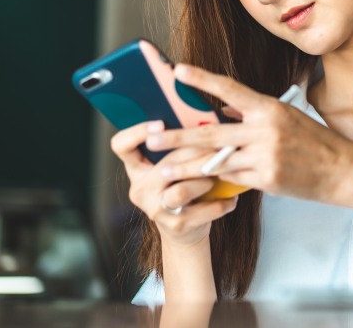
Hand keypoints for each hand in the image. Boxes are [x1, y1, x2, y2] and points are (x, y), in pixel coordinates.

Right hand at [110, 121, 238, 246]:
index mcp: (137, 168)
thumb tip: (207, 120)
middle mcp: (141, 188)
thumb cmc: (183, 187)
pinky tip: (231, 198)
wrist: (184, 232)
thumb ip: (180, 147)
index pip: (121, 145)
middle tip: (219, 145)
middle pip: (167, 164)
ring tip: (218, 176)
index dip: (138, 132)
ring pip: (184, 189)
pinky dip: (223, 202)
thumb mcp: (175, 167)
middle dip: (197, 153)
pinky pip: (206, 208)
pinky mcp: (176, 225)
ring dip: (206, 180)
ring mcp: (156, 209)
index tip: (161, 124)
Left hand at [144, 64, 352, 202]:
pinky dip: (215, 181)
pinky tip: (196, 186)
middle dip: (177, 136)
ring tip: (162, 171)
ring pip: (215, 161)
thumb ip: (253, 113)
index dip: (201, 80)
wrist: (340, 169)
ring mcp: (265, 155)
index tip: (177, 72)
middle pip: (212, 132)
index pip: (229, 89)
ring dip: (186, 167)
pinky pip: (233, 179)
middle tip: (151, 136)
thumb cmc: (313, 141)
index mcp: (268, 108)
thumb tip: (225, 108)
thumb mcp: (286, 117)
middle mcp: (265, 129)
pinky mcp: (266, 179)